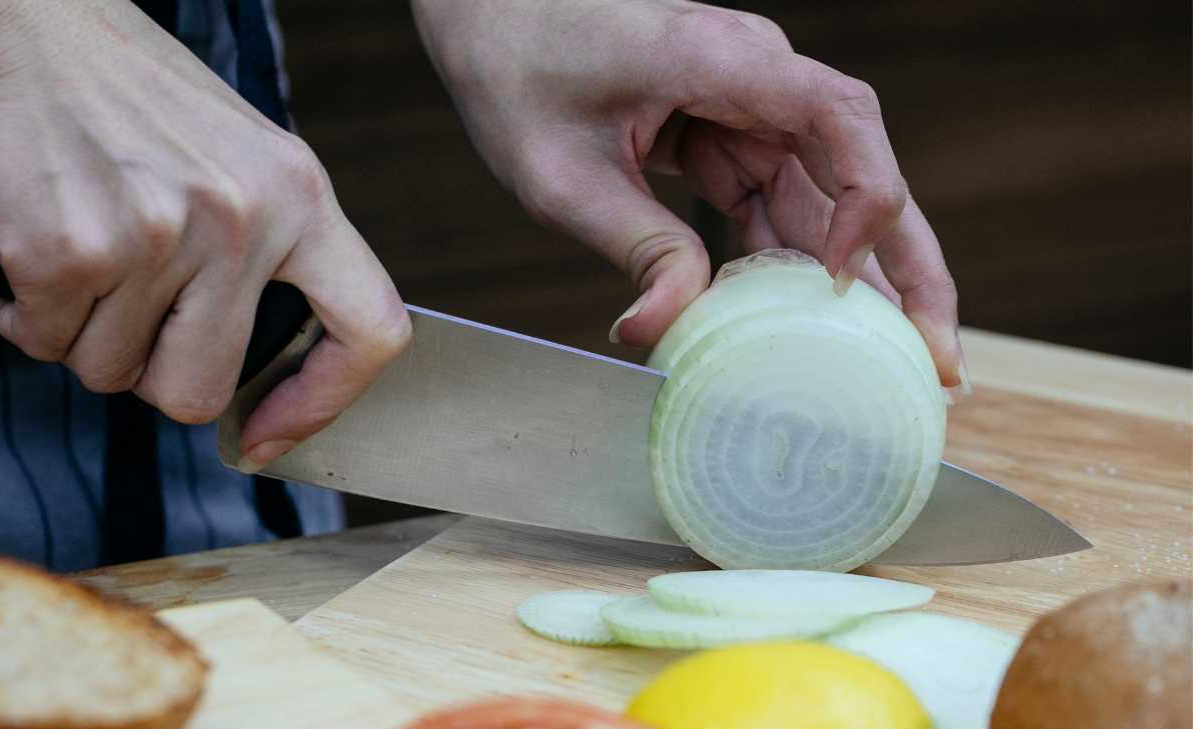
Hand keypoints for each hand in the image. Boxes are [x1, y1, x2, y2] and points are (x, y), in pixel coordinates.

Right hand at [0, 0, 410, 467]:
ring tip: (81, 258)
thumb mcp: (240, 158)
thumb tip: (267, 361)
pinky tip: (32, 249)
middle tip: (126, 317)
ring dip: (82, 337)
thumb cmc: (126, 94)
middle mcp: (244, 218)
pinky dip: (26, 316)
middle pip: (201, 388)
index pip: (371, 329)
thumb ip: (269, 249)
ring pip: (113, 373)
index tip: (270, 432)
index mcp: (301, 195)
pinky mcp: (73, 248)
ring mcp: (161, 236)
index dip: (325, 402)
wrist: (16, 25)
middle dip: (150, 374)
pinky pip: (46, 342)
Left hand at [412, 0, 964, 387]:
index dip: (868, 198)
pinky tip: (801, 326)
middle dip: (904, 267)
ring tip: (887, 366)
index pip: (840, 117)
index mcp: (724, 61)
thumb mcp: (561, 174)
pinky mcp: (727, 132)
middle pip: (861, 169)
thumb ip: (632, 246)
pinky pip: (778, 201)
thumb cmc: (519, 70)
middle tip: (938, 358)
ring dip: (855, 279)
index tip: (842, 279)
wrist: (490, 19)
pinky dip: (789, 262)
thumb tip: (662, 333)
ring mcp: (748, 105)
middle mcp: (756, 78)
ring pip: (827, 195)